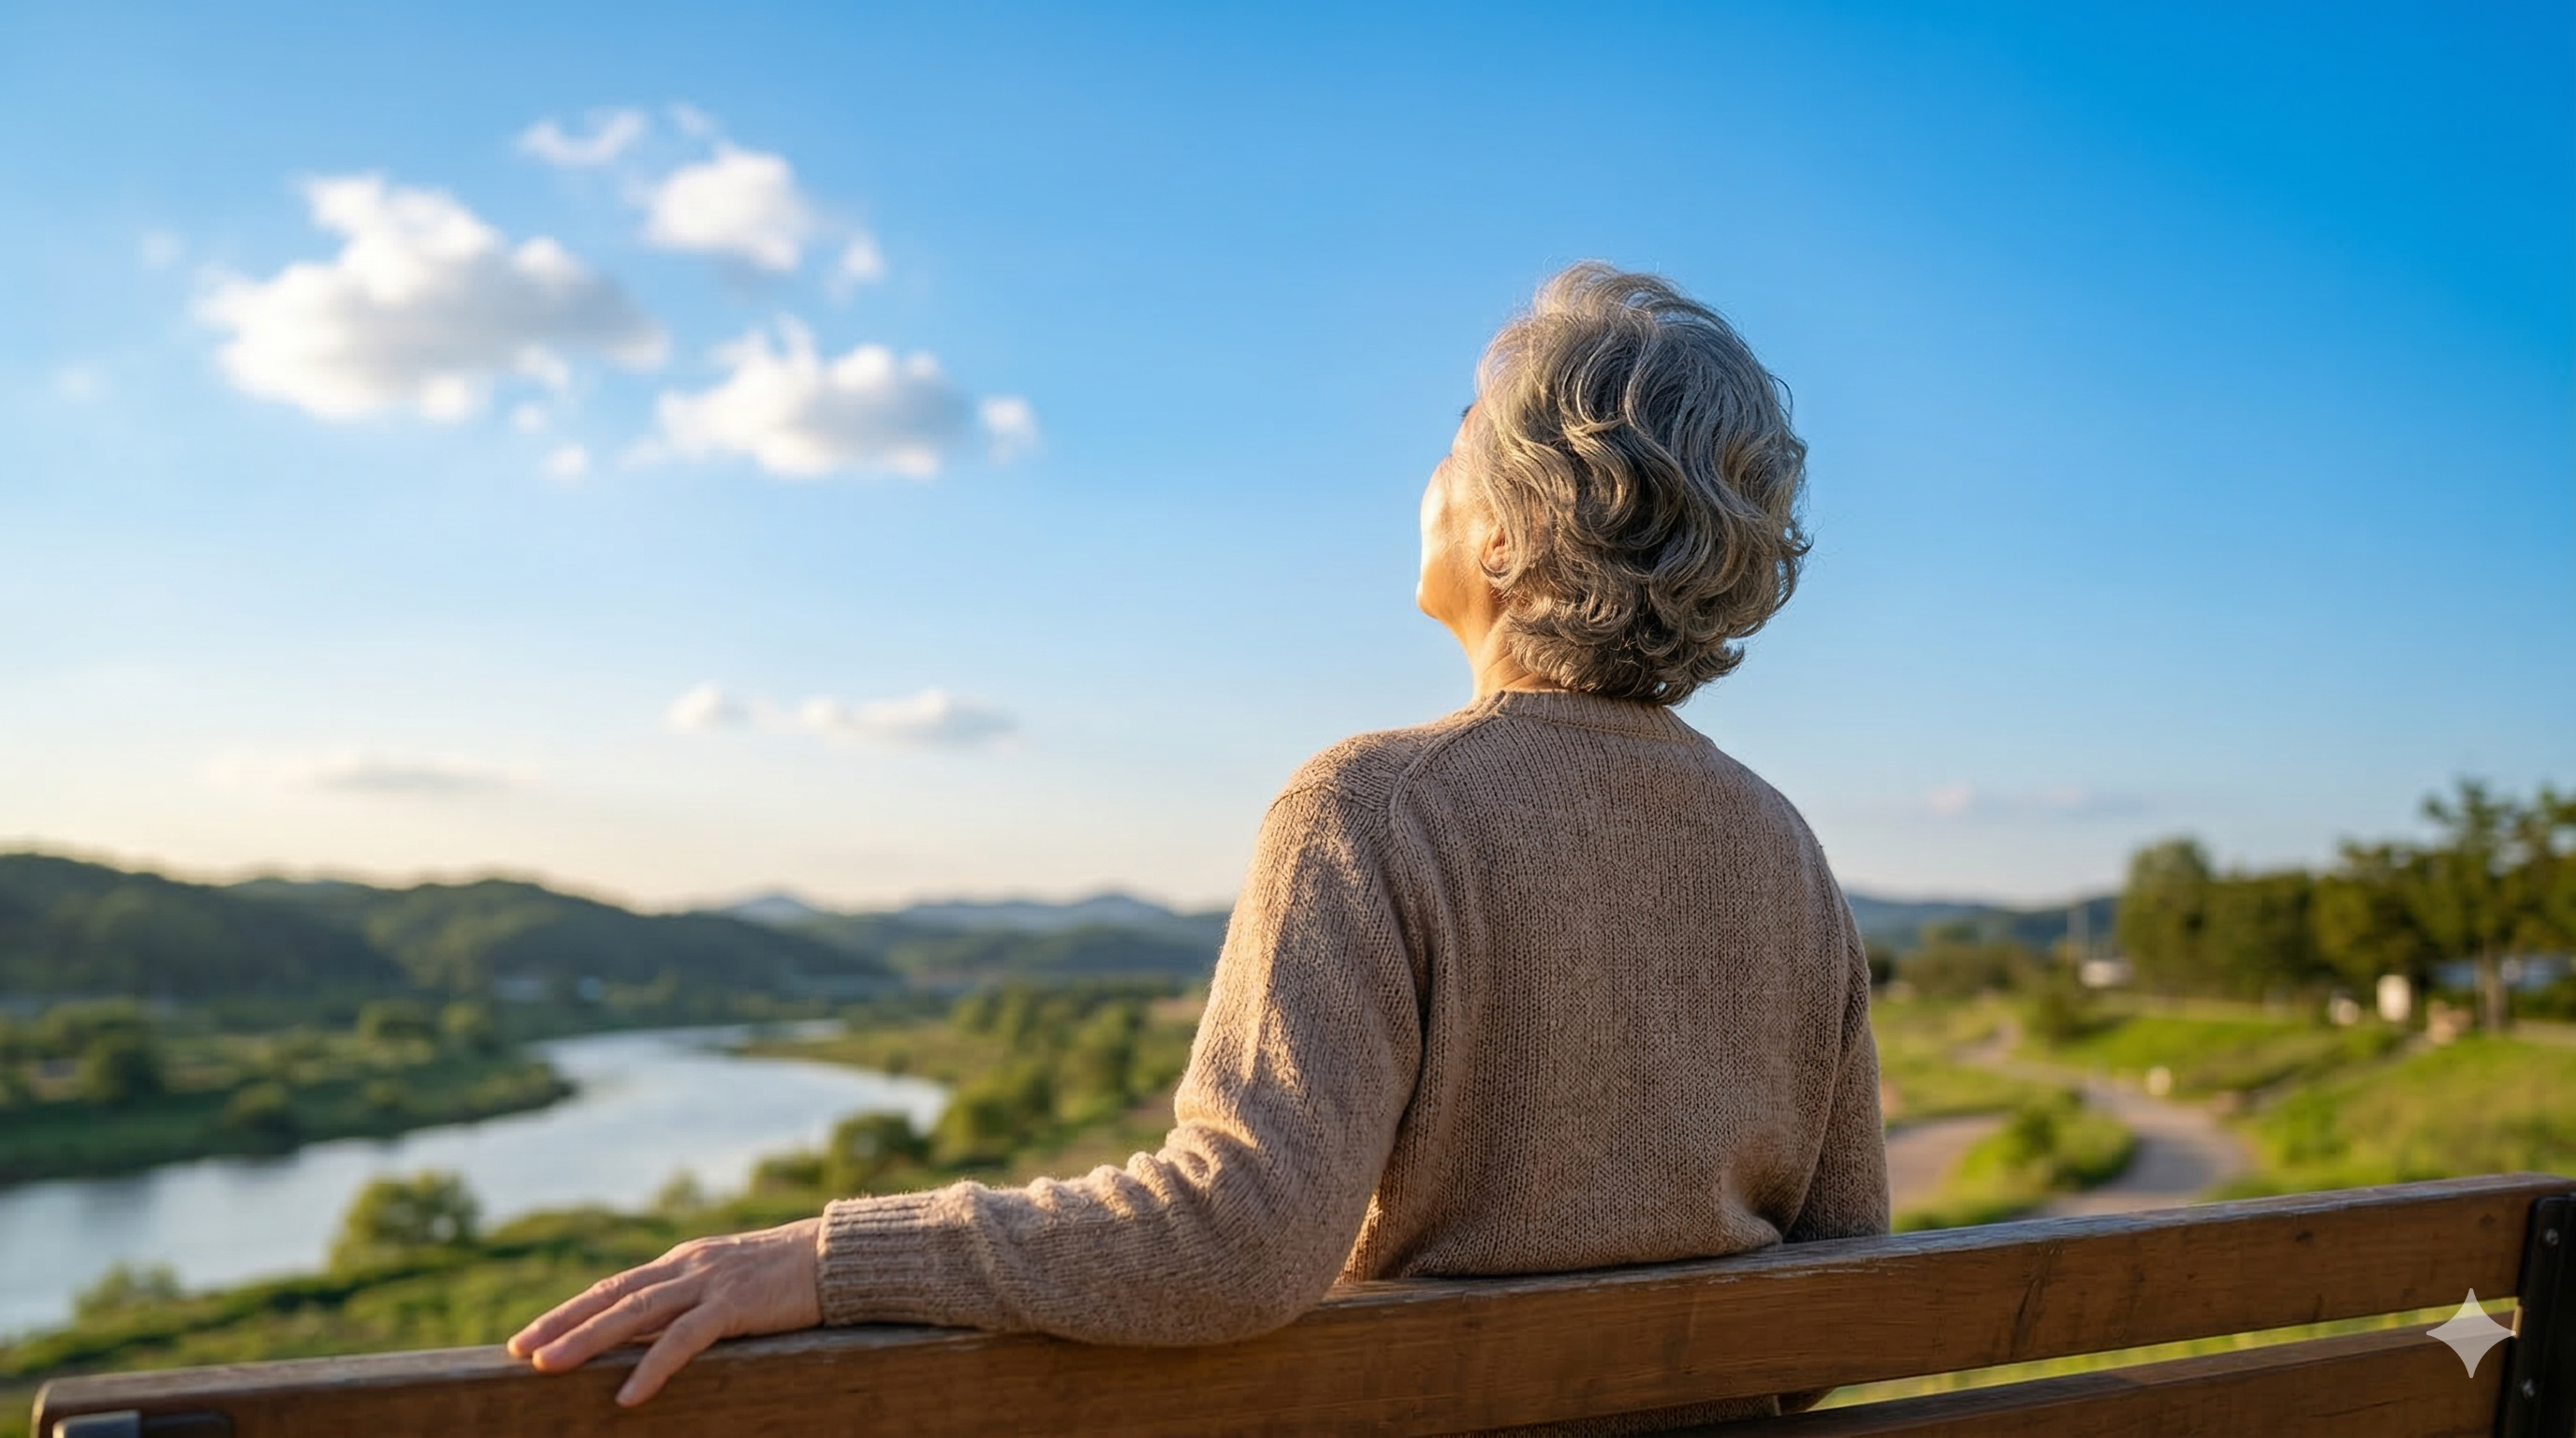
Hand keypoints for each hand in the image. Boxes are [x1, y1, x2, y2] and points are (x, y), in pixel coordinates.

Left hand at [506, 1217, 824, 1405]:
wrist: (839, 1255)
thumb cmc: (788, 1277)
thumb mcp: (729, 1286)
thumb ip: (690, 1304)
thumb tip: (648, 1338)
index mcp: (682, 1263)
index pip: (613, 1288)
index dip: (568, 1312)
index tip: (528, 1338)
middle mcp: (687, 1266)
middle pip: (612, 1296)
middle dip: (562, 1325)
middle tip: (520, 1352)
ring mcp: (709, 1282)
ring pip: (635, 1312)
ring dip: (589, 1340)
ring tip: (550, 1367)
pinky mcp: (735, 1303)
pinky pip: (685, 1338)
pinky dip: (653, 1366)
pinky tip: (629, 1395)